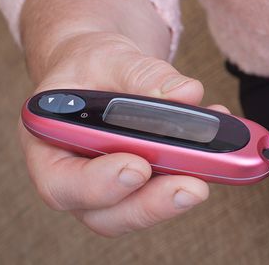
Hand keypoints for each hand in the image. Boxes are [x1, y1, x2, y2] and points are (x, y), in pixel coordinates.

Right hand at [21, 31, 224, 235]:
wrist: (101, 69)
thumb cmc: (93, 65)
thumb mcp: (110, 55)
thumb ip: (143, 74)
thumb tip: (188, 94)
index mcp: (47, 144)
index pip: (60, 182)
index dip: (98, 184)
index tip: (138, 167)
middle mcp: (74, 176)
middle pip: (105, 213)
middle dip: (151, 204)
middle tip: (194, 187)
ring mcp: (109, 188)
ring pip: (139, 210)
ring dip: (178, 195)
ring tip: (217, 163)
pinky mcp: (143, 186)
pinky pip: (166, 190)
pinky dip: (195, 173)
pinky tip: (221, 145)